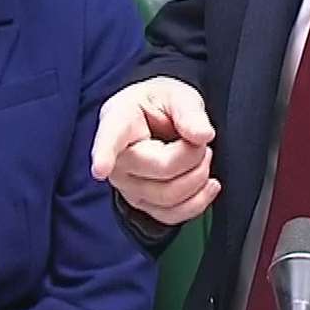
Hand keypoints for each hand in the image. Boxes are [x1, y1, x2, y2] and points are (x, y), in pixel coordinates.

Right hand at [91, 76, 220, 225]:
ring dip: (199, 176)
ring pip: (169, 196)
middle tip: (200, 140)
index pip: (110, 138)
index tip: (100, 169)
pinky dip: (198, 202)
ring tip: (200, 155)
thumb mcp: (177, 94)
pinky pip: (171, 216)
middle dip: (194, 154)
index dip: (105, 153)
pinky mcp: (141, 204)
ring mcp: (126, 185)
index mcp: (119, 120)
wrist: (156, 123)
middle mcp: (116, 158)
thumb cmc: (161, 105)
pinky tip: (209, 184)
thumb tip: (203, 135)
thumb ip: (189, 110)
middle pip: (162, 168)